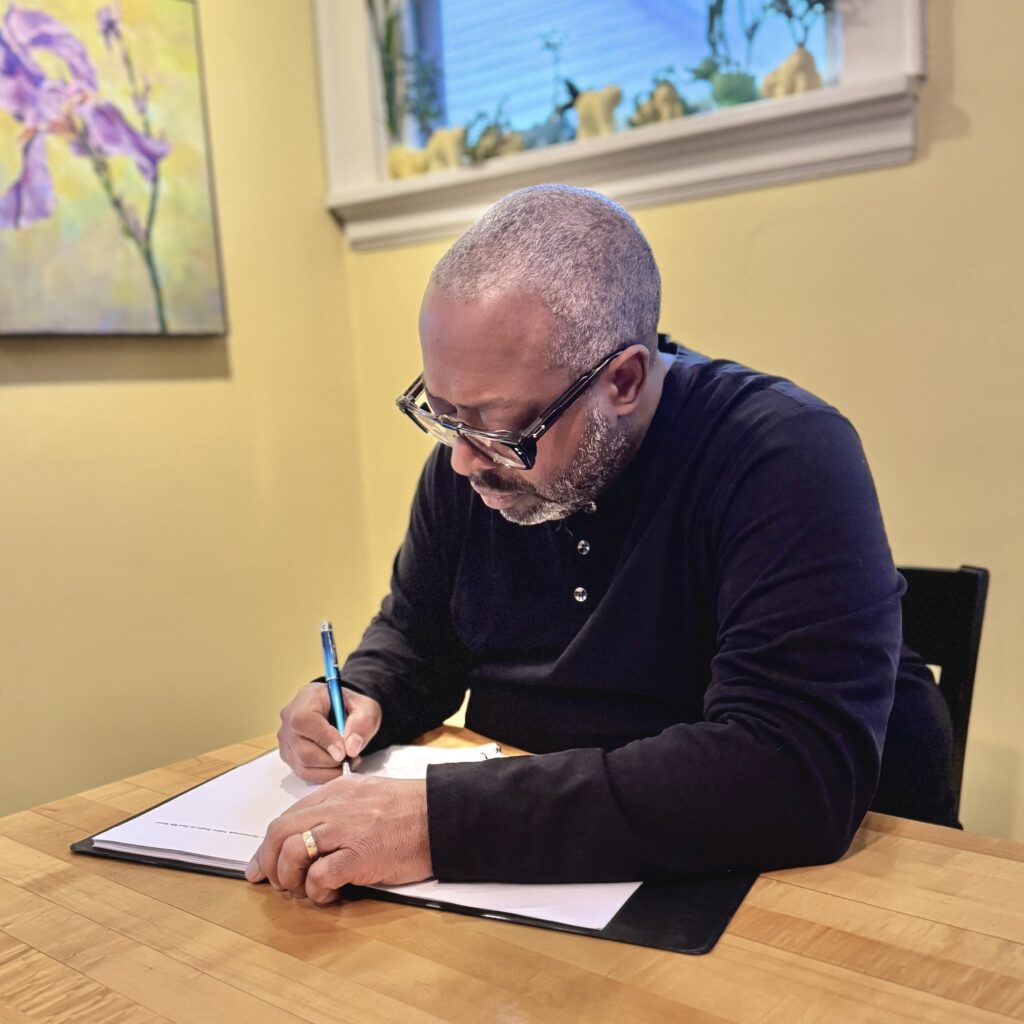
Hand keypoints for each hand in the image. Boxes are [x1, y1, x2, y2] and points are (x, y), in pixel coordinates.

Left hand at [244, 774, 431, 904]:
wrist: (444, 816)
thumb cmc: (413, 810)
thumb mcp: (370, 795)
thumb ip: (340, 809)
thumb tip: (314, 837)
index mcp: (338, 791)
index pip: (288, 816)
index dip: (269, 845)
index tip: (262, 865)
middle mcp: (336, 806)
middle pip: (280, 832)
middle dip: (270, 862)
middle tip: (276, 883)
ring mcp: (347, 829)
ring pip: (293, 852)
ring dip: (290, 878)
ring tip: (305, 890)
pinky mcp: (360, 855)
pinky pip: (319, 875)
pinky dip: (316, 891)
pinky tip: (329, 895)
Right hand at [277, 682, 381, 782]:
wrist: (340, 710)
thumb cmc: (349, 706)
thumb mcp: (365, 707)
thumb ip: (362, 724)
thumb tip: (351, 748)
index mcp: (307, 699)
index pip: (305, 721)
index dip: (325, 740)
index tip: (344, 752)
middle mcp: (290, 718)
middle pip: (303, 750)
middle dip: (331, 760)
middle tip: (351, 758)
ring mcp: (286, 738)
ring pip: (303, 765)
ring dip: (329, 771)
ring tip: (347, 762)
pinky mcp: (288, 755)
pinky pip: (303, 772)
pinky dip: (323, 775)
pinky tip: (336, 766)